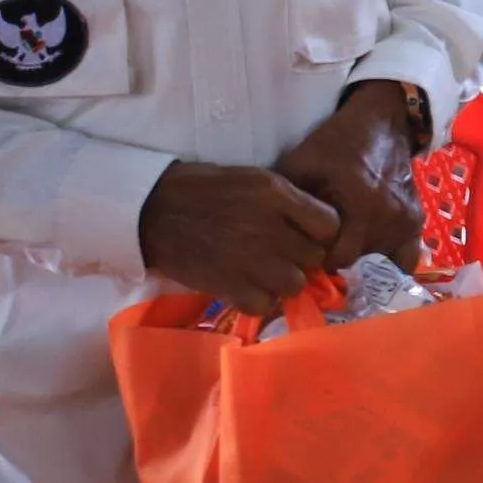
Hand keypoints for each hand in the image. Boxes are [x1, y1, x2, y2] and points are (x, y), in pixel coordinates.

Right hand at [138, 161, 339, 311]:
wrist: (152, 209)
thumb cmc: (203, 189)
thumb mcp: (254, 179)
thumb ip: (289, 201)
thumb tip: (318, 226)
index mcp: (277, 195)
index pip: (330, 225)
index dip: (322, 233)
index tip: (307, 235)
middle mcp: (269, 227)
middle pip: (314, 257)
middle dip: (302, 258)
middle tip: (281, 254)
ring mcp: (249, 259)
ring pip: (294, 284)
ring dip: (283, 281)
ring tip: (265, 272)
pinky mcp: (227, 285)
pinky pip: (264, 304)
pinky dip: (259, 300)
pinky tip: (247, 286)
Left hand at [274, 84, 425, 271]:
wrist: (382, 124)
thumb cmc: (334, 144)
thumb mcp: (300, 165)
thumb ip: (285, 203)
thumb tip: (270, 238)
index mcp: (358, 201)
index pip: (335, 256)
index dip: (316, 257)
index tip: (304, 247)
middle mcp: (386, 215)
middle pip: (355, 261)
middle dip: (335, 258)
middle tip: (320, 246)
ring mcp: (404, 220)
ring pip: (376, 261)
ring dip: (358, 257)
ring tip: (343, 242)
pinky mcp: (415, 221)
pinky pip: (406, 258)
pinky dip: (389, 261)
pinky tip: (372, 253)